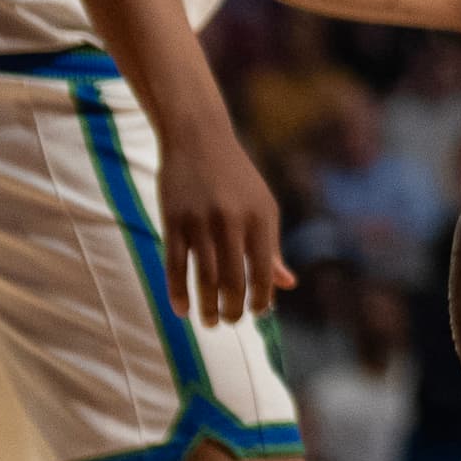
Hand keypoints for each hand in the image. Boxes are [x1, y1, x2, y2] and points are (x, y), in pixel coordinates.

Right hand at [158, 112, 292, 324]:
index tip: (258, 313)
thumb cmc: (236, 178)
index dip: (261, 299)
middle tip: (230, 322)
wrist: (199, 138)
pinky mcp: (173, 220)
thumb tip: (286, 285)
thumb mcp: (263, 207)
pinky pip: (175, 264)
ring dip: (206, 306)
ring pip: (203, 277)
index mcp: (260, 219)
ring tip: (209, 322)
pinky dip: (178, 291)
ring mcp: (200, 222)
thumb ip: (271, 248)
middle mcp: (232, 221)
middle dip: (233, 309)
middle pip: (232, 280)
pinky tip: (181, 310)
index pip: (263, 272)